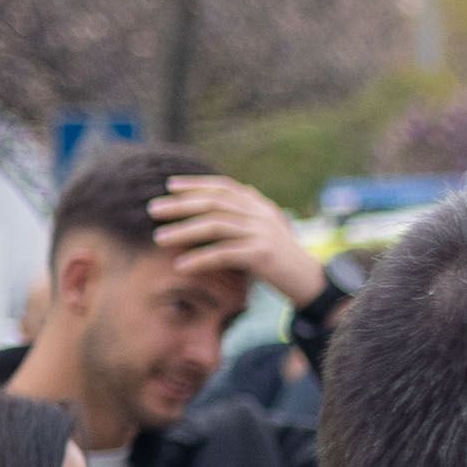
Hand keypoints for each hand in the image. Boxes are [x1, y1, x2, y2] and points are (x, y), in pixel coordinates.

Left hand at [153, 173, 320, 305]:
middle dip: (181, 205)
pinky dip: (200, 259)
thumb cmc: (284, 259)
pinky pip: (224, 254)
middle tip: (153, 210)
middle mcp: (262, 215)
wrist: (312, 283)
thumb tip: (235, 195)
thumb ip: (250, 215)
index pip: (225, 187)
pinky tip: (182, 266)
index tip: (170, 186)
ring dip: (184, 231)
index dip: (196, 184)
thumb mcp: (269, 231)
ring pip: (215, 226)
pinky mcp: (263, 255)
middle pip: (214, 203)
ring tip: (159, 239)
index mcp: (262, 207)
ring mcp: (264, 234)